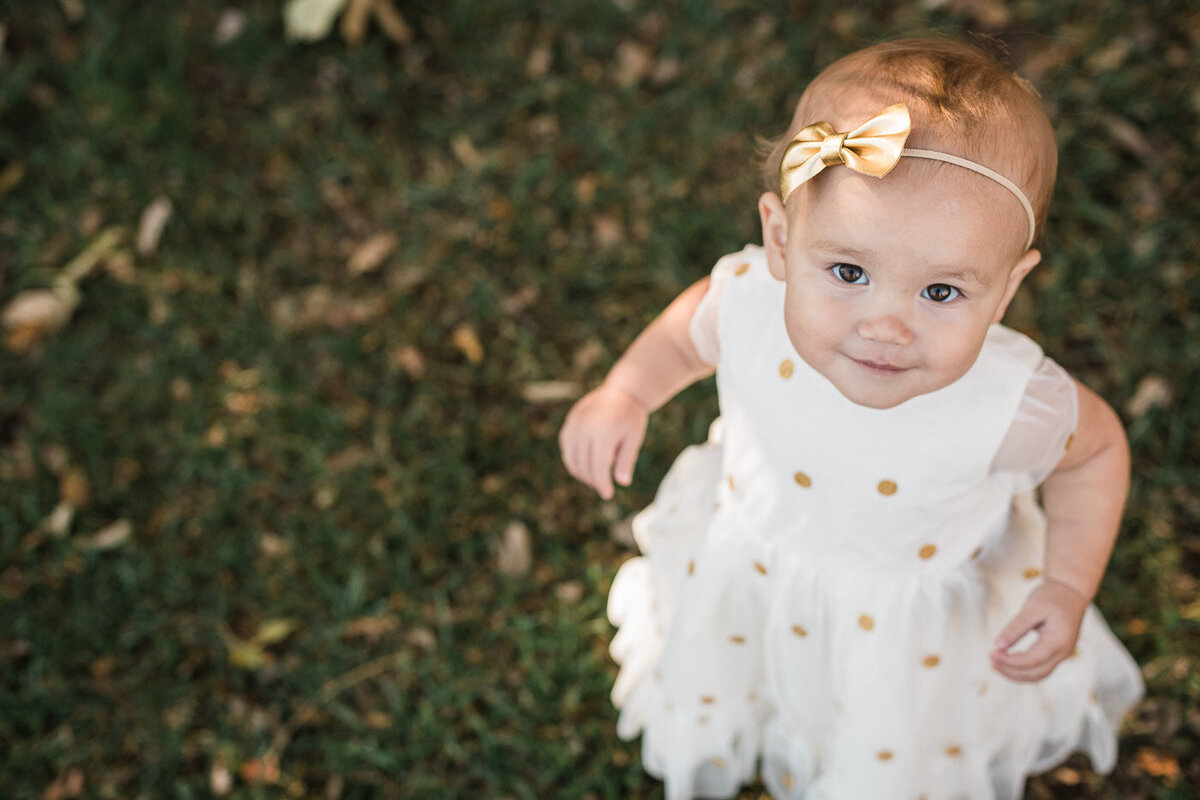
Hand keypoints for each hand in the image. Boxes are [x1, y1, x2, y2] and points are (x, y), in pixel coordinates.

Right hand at [559, 383, 648, 499]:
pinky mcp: (569, 423)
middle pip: (584, 464)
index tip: (607, 494)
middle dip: (594, 480)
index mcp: (604, 429)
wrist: (622, 392)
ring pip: (572, 458)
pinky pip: (567, 449)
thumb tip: (623, 482)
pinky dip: (574, 461)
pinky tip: (586, 466)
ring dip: (582, 473)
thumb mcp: (634, 438)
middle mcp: (585, 426)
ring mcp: (574, 423)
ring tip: (596, 478)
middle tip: (604, 487)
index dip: (602, 482)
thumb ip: (626, 460)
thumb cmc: (631, 417)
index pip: (599, 464)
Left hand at [990, 578, 1088, 681]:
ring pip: (1039, 674)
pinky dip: (1024, 668)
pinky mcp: (1057, 651)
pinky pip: (1041, 667)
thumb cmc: (1052, 596)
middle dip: (1011, 671)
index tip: (992, 654)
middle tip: (991, 661)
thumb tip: (998, 645)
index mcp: (1058, 641)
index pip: (1031, 660)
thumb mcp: (1032, 608)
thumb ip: (1015, 628)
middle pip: (1036, 674)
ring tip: (996, 664)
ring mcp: (1062, 653)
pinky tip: (1009, 661)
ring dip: (1017, 673)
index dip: (1009, 661)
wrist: (1071, 590)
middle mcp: (1063, 652)